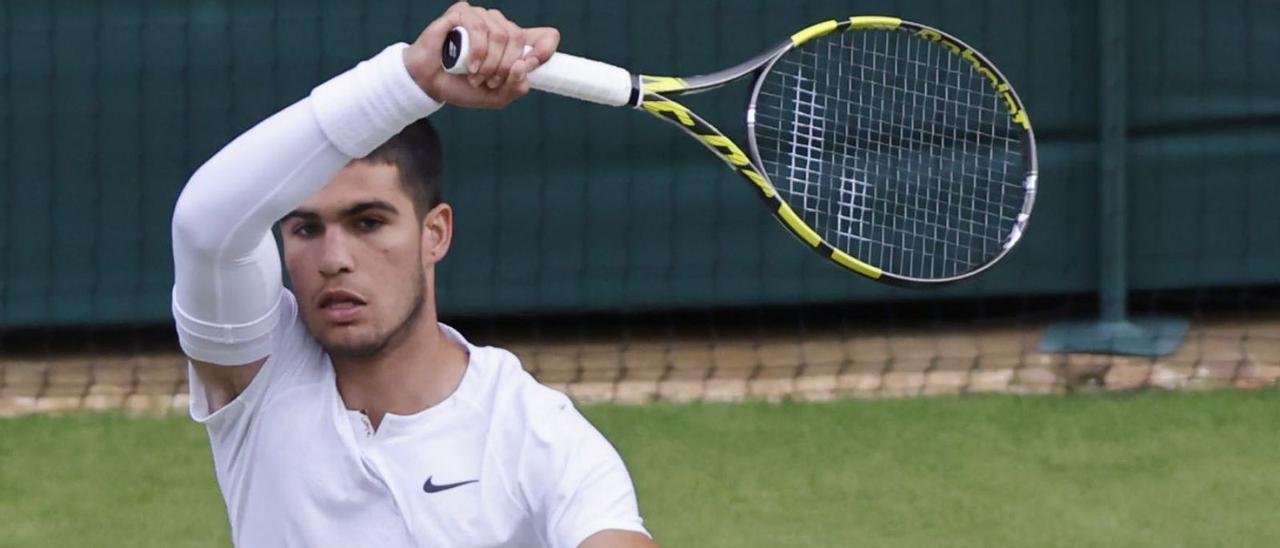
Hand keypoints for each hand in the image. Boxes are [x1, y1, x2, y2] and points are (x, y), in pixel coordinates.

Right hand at [403, 2, 559, 108]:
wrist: (429, 83)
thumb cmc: (461, 86)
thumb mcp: (495, 97)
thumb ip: (515, 88)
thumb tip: (523, 68)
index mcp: (514, 45)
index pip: (546, 36)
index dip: (545, 50)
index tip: (531, 66)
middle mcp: (500, 27)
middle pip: (518, 39)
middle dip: (505, 67)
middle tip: (489, 82)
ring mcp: (481, 18)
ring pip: (500, 34)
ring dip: (489, 63)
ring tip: (475, 76)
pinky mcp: (462, 13)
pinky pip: (479, 27)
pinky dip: (476, 50)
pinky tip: (469, 65)